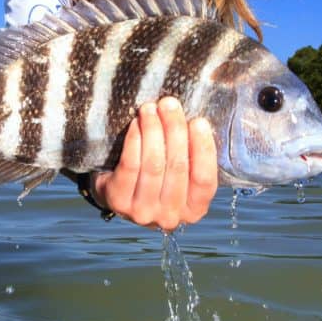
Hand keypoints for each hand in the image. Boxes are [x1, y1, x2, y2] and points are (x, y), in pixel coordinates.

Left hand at [92, 98, 217, 230]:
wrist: (117, 192)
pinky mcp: (118, 201)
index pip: (204, 180)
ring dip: (153, 130)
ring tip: (150, 108)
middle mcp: (170, 216)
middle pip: (177, 167)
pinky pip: (130, 164)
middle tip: (170, 104)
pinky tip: (137, 123)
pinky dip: (135, 140)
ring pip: (153, 164)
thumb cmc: (157, 177)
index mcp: (194, 210)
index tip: (199, 121)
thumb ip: (193, 155)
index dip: (203, 149)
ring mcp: (143, 212)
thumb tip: (200, 120)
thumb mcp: (180, 174)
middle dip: (175, 130)